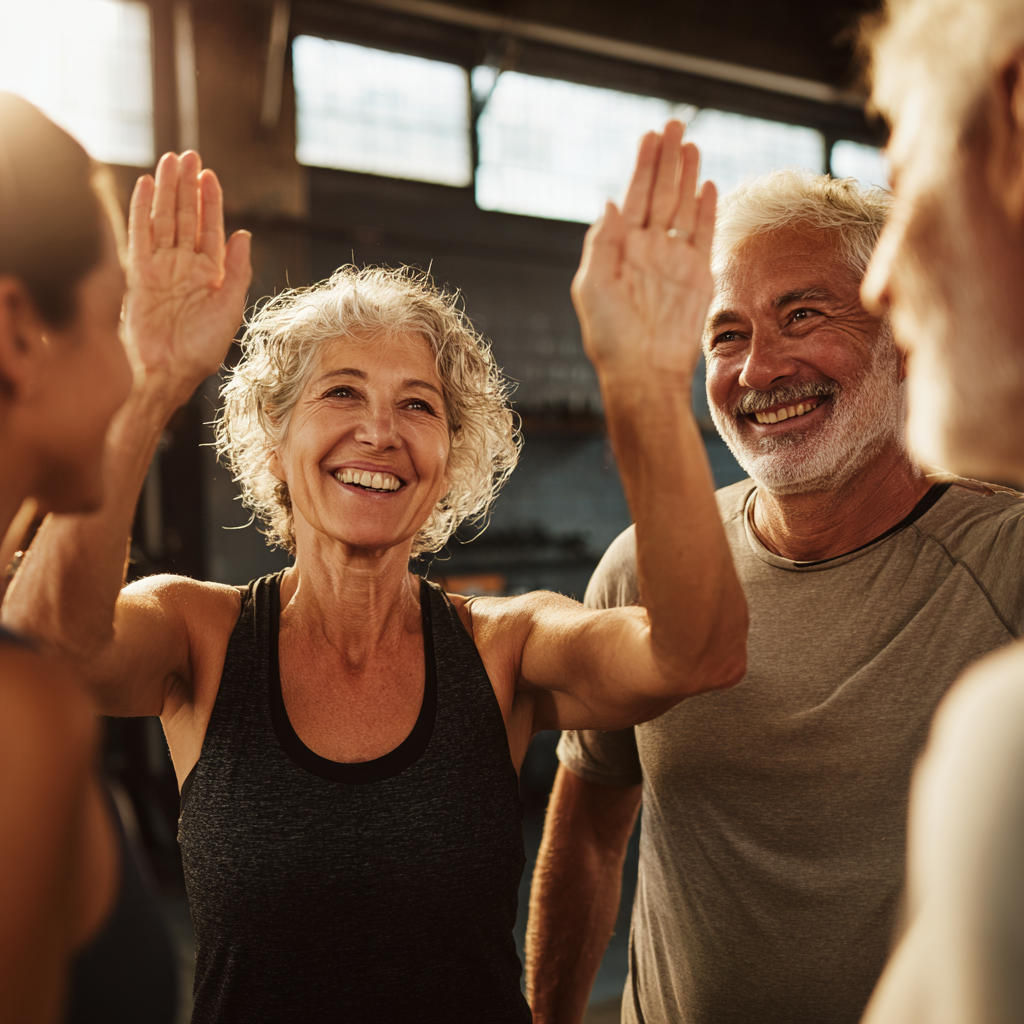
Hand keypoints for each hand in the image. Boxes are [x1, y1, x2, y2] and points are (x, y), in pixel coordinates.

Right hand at [124, 151, 251, 405]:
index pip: (210, 229)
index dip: (210, 202)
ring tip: (170, 160)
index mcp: (210, 275)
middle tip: (189, 155)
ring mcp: (161, 268)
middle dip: (188, 187)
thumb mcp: (231, 306)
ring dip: (167, 190)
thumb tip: (244, 234)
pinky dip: (141, 210)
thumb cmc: (203, 348)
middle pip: (186, 217)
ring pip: (164, 220)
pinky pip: (140, 235)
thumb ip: (238, 270)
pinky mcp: (139, 274)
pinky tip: (144, 186)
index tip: (210, 175)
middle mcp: (185, 267)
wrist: (169, 371)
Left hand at [571, 121, 715, 381]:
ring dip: (687, 177)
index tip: (650, 136)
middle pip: (660, 194)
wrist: (643, 371)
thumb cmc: (609, 335)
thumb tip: (611, 202)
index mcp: (619, 250)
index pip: (634, 198)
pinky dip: (706, 211)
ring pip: (683, 208)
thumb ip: (602, 242)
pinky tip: (707, 185)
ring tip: (692, 144)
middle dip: (667, 160)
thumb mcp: (592, 285)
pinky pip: (704, 235)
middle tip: (674, 124)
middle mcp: (647, 251)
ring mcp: (673, 262)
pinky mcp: (697, 276)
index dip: (643, 167)